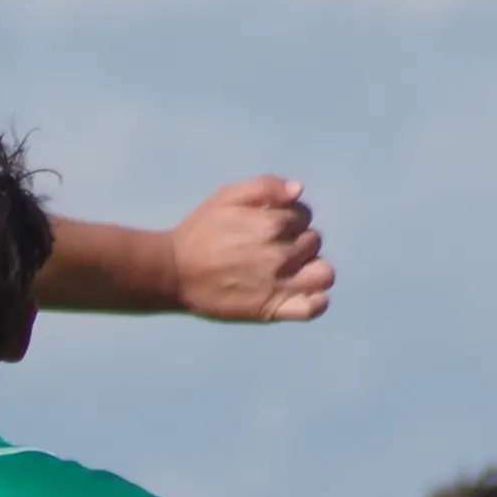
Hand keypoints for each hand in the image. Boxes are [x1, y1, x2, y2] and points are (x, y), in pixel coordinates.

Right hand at [169, 178, 333, 322]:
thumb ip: (265, 186)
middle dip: (296, 241)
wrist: (172, 274)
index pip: (304, 215)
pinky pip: (314, 308)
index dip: (288, 218)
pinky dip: (316, 301)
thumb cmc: (199, 233)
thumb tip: (298, 191)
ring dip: (312, 268)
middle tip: (267, 249)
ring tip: (290, 270)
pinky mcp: (272, 309)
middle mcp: (280, 255)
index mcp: (272, 224)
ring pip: (324, 273)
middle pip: (314, 241)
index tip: (265, 226)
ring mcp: (279, 284)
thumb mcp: (226, 197)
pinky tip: (301, 293)